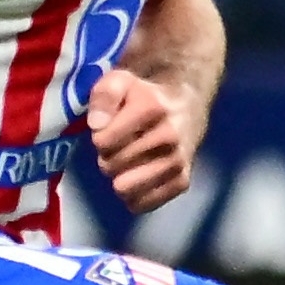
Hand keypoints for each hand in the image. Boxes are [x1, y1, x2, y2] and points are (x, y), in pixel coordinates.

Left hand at [87, 68, 202, 212]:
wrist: (187, 103)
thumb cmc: (145, 94)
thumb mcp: (119, 81)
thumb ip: (104, 96)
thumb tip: (97, 125)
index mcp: (152, 109)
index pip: (103, 141)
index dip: (99, 137)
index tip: (108, 129)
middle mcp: (169, 137)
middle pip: (110, 165)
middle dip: (108, 156)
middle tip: (120, 145)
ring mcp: (177, 162)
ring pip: (124, 188)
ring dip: (119, 177)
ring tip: (129, 161)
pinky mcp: (182, 182)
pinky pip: (143, 204)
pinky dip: (135, 195)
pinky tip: (137, 178)